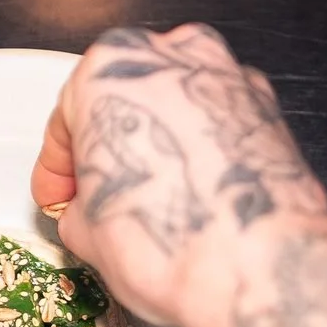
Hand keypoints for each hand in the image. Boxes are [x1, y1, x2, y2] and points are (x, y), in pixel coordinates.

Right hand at [31, 24, 326, 326]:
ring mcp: (230, 77)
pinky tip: (192, 197)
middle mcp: (176, 56)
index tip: (56, 191)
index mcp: (114, 66)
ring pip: (176, 108)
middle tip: (95, 196)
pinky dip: (201, 154)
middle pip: (126, 99)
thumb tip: (88, 212)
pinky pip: (218, 126)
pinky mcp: (270, 110)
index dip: (56, 165)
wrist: (258, 270)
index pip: (68, 115)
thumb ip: (80, 203)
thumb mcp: (88, 231)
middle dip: (111, 147)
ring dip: (158, 146)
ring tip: (149, 201)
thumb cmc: (173, 242)